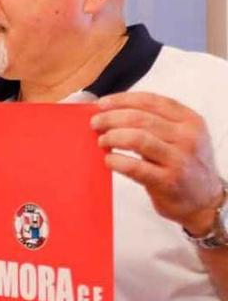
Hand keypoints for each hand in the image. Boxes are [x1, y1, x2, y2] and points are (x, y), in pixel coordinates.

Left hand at [92, 91, 223, 233]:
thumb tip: (111, 111)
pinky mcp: (167, 181)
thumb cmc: (184, 164)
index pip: (151, 101)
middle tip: (96, 123)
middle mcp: (187, 137)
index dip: (122, 100)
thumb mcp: (181, 136)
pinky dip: (116, 161)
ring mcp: (178, 159)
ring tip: (102, 141)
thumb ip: (155, 122)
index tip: (102, 104)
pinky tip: (109, 160)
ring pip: (136, 138)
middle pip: (140, 118)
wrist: (204, 201)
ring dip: (112, 137)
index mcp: (190, 120)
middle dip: (111, 118)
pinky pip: (134, 166)